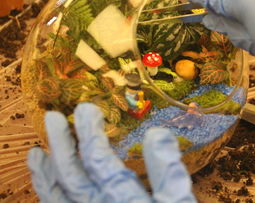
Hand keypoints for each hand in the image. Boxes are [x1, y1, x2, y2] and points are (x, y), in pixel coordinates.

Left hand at [28, 103, 195, 202]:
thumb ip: (169, 174)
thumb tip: (156, 133)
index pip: (100, 165)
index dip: (90, 136)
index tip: (86, 110)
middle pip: (74, 180)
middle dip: (62, 147)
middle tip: (52, 117)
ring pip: (61, 200)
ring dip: (47, 174)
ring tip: (36, 150)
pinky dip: (50, 196)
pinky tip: (46, 182)